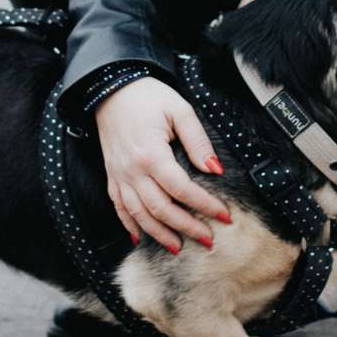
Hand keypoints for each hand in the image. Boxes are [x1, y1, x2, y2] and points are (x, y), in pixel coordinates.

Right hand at [92, 77, 230, 252]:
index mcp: (151, 153)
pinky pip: (119, 208)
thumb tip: (215, 169)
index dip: (205, 205)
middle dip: (187, 227)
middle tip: (208, 240)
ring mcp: (119, 176)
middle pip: (161, 209)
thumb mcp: (179, 110)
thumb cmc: (147, 97)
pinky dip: (130, 225)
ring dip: (160, 235)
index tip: (225, 216)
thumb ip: (198, 141)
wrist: (111, 89)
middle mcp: (132, 170)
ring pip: (140, 215)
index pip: (182, 189)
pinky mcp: (111, 176)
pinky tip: (141, 238)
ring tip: (179, 247)